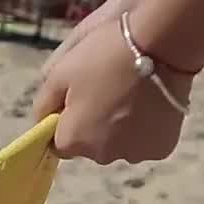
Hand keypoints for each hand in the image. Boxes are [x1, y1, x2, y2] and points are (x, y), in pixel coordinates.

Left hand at [33, 0, 193, 163]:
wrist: (160, 47)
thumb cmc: (103, 57)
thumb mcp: (59, 72)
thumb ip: (44, 103)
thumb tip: (43, 120)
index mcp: (73, 141)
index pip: (59, 143)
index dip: (66, 122)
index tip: (77, 99)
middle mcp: (101, 157)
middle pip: (91, 146)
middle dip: (94, 126)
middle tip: (107, 92)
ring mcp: (134, 155)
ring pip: (120, 145)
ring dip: (121, 129)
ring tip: (132, 97)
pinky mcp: (160, 149)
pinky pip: (146, 142)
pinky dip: (145, 129)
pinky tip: (150, 105)